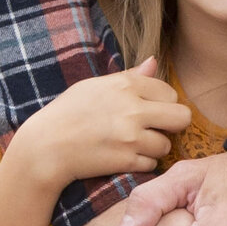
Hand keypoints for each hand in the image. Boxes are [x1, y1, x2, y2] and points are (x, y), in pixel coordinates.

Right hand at [0, 60, 189, 225]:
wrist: (45, 147)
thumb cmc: (67, 113)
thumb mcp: (95, 86)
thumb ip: (130, 76)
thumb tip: (155, 61)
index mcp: (126, 86)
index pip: (170, 93)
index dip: (164, 103)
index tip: (151, 110)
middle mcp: (133, 110)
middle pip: (181, 117)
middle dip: (172, 124)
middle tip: (157, 128)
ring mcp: (131, 137)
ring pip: (166, 145)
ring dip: (154, 147)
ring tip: (133, 144)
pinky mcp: (127, 161)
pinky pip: (152, 164)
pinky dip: (142, 163)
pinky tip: (124, 156)